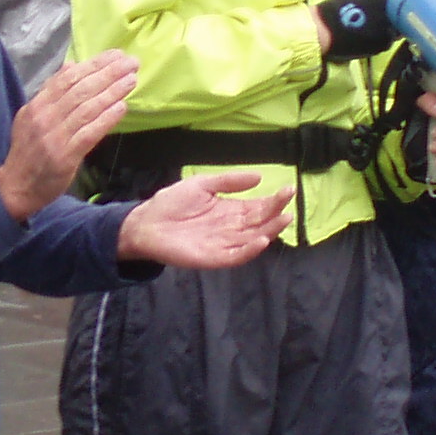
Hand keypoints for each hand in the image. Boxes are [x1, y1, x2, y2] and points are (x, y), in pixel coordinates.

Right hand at [0, 51, 136, 221]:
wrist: (16, 187)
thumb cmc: (29, 151)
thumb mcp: (32, 116)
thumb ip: (52, 92)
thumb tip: (71, 65)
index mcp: (37, 105)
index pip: (68, 77)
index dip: (93, 64)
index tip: (116, 55)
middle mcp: (44, 117)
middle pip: (80, 89)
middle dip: (108, 73)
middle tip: (132, 62)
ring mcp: (54, 136)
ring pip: (87, 108)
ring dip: (112, 92)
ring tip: (131, 80)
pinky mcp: (65, 156)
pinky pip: (89, 133)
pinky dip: (106, 119)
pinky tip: (122, 107)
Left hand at [115, 169, 286, 269]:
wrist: (146, 223)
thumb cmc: (172, 203)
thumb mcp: (202, 185)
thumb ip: (229, 182)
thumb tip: (259, 176)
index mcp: (231, 210)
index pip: (258, 207)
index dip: (274, 200)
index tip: (289, 189)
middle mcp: (231, 228)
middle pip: (260, 223)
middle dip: (276, 213)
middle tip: (289, 203)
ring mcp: (223, 244)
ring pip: (252, 239)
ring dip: (269, 231)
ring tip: (283, 219)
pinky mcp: (213, 258)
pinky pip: (236, 256)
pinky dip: (250, 250)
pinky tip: (261, 240)